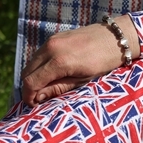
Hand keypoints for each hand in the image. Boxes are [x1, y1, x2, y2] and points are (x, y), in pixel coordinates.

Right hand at [21, 16, 139, 105]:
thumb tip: (37, 98)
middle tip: (38, 100)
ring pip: (31, 63)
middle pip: (27, 72)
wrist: (116, 37)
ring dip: (33, 77)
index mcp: (59, 61)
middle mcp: (51, 48)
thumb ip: (58, 88)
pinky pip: (39, 55)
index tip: (33, 105)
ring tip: (44, 89)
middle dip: (29, 88)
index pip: (31, 82)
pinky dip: (38, 67)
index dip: (28, 96)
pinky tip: (48, 75)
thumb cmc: (104, 62)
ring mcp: (51, 40)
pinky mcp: (54, 37)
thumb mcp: (83, 80)